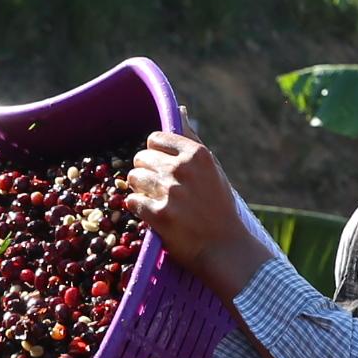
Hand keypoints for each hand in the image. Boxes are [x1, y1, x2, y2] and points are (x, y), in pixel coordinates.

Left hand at [122, 131, 279, 297]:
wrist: (225, 248)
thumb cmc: (220, 207)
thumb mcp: (212, 168)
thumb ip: (192, 139)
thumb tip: (179, 109)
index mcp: (196, 154)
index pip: (155, 139)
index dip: (156, 154)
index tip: (164, 169)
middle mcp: (182, 169)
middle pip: (141, 158)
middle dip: (146, 172)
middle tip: (160, 189)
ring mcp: (170, 192)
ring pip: (133, 178)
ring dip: (140, 190)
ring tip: (157, 201)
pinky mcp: (159, 215)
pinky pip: (132, 201)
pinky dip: (138, 208)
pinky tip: (153, 214)